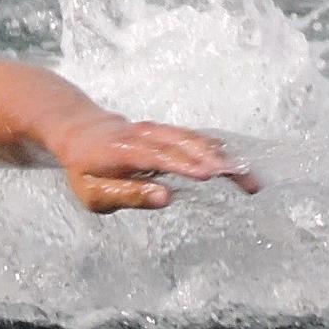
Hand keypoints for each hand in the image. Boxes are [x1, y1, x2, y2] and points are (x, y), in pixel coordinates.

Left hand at [56, 114, 260, 212]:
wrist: (80, 131)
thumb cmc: (86, 170)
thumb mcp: (94, 193)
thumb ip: (128, 195)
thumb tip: (166, 198)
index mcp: (123, 151)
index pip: (157, 156)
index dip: (184, 164)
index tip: (209, 175)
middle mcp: (144, 135)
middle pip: (185, 145)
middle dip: (218, 162)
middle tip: (247, 182)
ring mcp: (157, 130)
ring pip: (194, 139)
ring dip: (224, 156)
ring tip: (248, 177)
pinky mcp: (167, 131)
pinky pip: (194, 137)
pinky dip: (216, 149)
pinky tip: (234, 163)